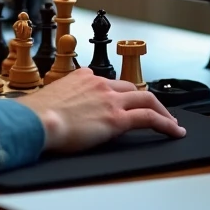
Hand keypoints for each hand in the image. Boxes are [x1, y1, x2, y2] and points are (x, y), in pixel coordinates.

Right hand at [17, 68, 185, 153]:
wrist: (35, 121)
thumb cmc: (36, 116)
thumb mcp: (50, 100)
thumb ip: (62, 101)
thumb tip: (60, 112)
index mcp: (82, 77)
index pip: (108, 83)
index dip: (120, 94)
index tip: (124, 103)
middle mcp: (99, 83)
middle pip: (132, 88)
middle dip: (147, 100)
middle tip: (157, 111)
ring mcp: (110, 99)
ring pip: (147, 99)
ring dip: (162, 111)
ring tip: (171, 124)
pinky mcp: (117, 118)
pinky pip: (150, 118)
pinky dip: (166, 124)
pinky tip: (173, 132)